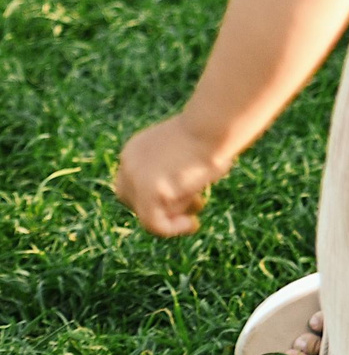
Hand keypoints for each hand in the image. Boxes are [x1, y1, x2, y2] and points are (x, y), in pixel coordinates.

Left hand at [114, 118, 227, 236]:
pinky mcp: (149, 192)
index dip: (155, 193)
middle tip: (194, 206)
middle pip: (131, 200)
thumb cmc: (213, 133)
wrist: (213, 125)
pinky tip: (192, 225)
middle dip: (158, 207)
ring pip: (148, 211)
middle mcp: (129, 163)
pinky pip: (154, 224)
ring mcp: (136, 178)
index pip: (132, 182)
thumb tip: (187, 192)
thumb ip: (177, 169)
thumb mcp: (188, 150)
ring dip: (176, 211)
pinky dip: (172, 229)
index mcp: (135, 150)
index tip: (187, 195)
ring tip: (200, 203)